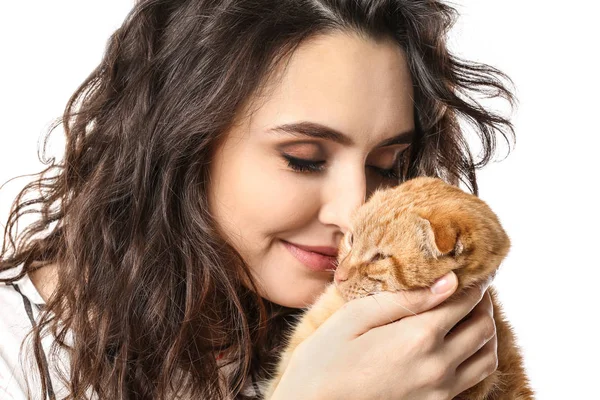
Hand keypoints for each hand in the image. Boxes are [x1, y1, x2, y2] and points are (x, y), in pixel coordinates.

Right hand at [270, 272, 496, 399]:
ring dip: (485, 329)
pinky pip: (474, 379)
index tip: (472, 267)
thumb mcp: (354, 317)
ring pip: (486, 356)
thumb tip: (448, 281)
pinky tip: (460, 343)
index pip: (464, 300)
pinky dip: (477, 356)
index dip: (474, 280)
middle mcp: (437, 366)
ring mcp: (439, 391)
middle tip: (472, 286)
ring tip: (470, 313)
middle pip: (483, 327)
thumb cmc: (324, 359)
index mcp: (417, 338)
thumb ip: (403, 299)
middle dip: (483, 301)